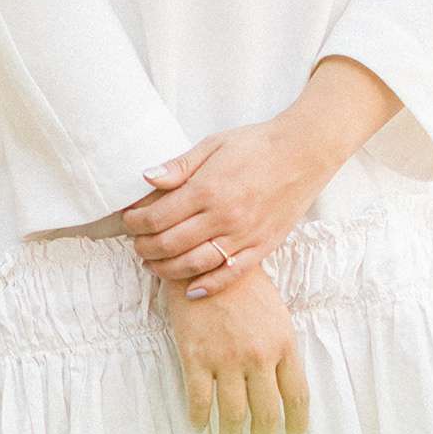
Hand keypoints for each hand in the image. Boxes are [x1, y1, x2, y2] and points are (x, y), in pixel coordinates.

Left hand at [122, 118, 333, 297]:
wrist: (302, 152)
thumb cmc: (256, 144)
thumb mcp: (214, 144)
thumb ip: (180, 166)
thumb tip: (146, 178)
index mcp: (207, 189)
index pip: (158, 217)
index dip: (136, 223)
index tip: (129, 221)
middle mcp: (223, 217)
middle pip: (170, 245)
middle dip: (145, 247)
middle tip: (136, 243)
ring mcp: (243, 236)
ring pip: (194, 265)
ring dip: (166, 269)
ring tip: (153, 264)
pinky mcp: (261, 247)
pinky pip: (229, 275)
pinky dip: (207, 286)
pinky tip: (191, 289)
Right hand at [161, 265, 309, 433]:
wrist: (206, 258)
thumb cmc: (243, 283)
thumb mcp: (275, 312)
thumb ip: (280, 348)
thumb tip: (282, 385)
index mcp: (283, 343)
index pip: (296, 396)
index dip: (296, 424)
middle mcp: (259, 356)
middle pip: (266, 413)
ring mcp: (227, 359)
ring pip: (234, 415)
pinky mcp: (196, 357)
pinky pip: (200, 401)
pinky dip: (200, 420)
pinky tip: (200, 425)